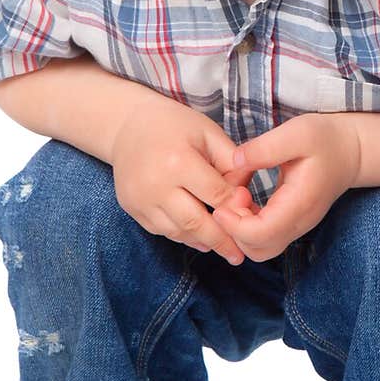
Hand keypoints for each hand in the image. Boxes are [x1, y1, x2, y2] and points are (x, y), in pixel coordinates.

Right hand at [110, 97, 255, 264]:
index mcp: (178, 161)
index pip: (215, 195)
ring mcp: (140, 199)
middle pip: (195, 222)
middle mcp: (155, 185)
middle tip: (240, 255)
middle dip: (221, 240)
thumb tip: (246, 197)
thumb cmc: (175, 125)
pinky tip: (200, 238)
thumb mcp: (208, 133)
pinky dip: (183, 236)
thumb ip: (231, 163)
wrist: (127, 125)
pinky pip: (162, 231)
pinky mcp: (131, 208)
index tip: (252, 217)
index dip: (236, 207)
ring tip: (224, 249)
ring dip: (203, 242)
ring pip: (178, 232)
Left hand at [210, 113, 361, 261]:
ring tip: (238, 196)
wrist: (351, 151)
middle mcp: (300, 222)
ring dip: (240, 229)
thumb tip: (235, 162)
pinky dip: (247, 226)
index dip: (234, 224)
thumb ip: (265, 148)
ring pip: (260, 248)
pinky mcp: (292, 224)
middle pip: (258, 249)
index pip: (260, 234)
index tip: (224, 199)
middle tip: (231, 196)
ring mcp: (297, 226)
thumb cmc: (325, 139)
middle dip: (234, 229)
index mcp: (300, 203)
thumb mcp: (297, 133)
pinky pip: (264, 238)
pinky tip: (245, 197)